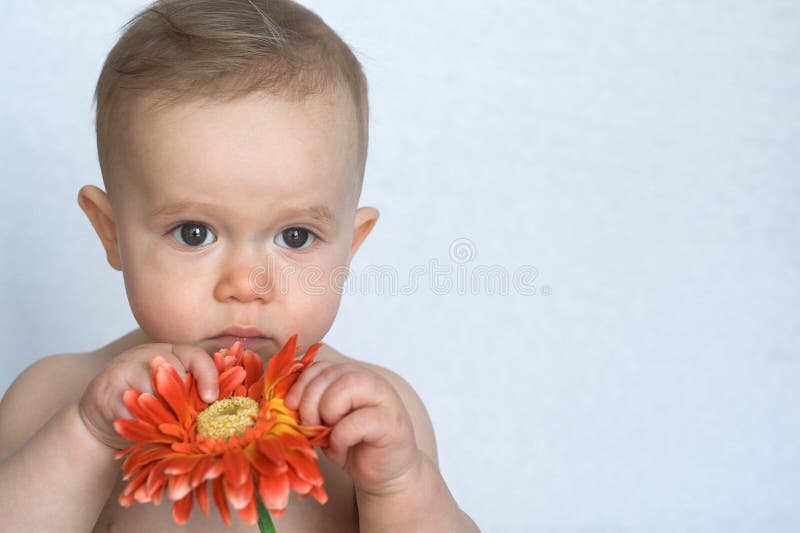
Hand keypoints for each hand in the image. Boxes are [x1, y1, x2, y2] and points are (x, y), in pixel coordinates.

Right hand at [78, 344, 219, 449]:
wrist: (104, 412)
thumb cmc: (150, 403)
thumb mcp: (174, 391)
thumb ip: (196, 390)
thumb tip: (228, 402)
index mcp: (171, 352)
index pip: (195, 355)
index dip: (207, 375)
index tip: (211, 398)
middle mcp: (147, 355)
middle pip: (171, 373)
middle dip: (180, 402)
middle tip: (183, 421)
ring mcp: (123, 370)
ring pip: (148, 392)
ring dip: (157, 415)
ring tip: (160, 428)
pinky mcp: (104, 392)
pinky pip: (126, 410)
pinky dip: (135, 424)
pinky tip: (138, 431)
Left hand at [284, 362, 419, 495]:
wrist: (384, 474)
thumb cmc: (352, 446)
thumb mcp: (325, 422)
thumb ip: (312, 406)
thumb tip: (282, 403)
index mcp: (353, 376)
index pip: (322, 366)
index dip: (301, 383)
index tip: (290, 405)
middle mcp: (371, 381)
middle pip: (332, 373)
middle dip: (310, 400)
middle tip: (308, 425)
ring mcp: (384, 399)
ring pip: (348, 385)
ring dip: (327, 411)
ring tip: (326, 433)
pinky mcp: (390, 423)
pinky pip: (356, 421)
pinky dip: (340, 438)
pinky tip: (341, 449)